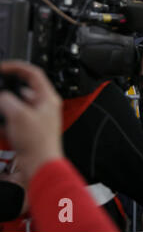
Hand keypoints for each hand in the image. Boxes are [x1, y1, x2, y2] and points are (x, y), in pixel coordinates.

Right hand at [0, 61, 62, 181]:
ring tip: (2, 112)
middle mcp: (45, 106)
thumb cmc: (38, 142)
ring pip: (17, 104)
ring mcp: (38, 118)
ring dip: (5, 106)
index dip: (16, 67)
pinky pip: (15, 119)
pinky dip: (5, 120)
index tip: (2, 68)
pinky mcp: (31, 129)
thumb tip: (3, 97)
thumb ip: (7, 100)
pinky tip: (2, 126)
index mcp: (48, 98)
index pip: (33, 73)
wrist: (40, 165)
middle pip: (24, 89)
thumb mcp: (17, 115)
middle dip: (8, 89)